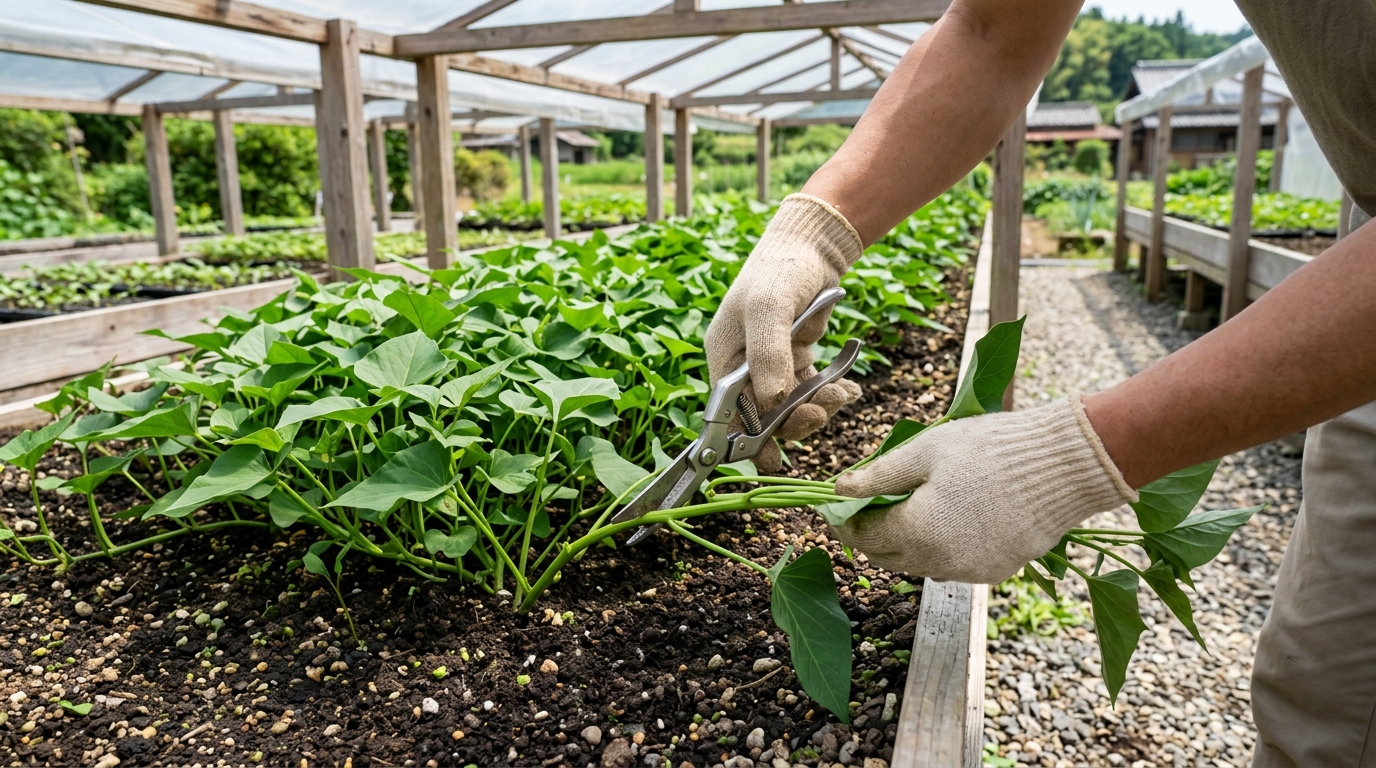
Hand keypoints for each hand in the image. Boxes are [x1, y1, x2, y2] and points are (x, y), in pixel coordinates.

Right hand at [705, 194, 864, 472]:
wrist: (812, 244)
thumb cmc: (780, 271)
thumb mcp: (768, 308)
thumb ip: (768, 354)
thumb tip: (772, 402)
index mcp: (724, 358)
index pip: (729, 412)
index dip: (747, 440)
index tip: (770, 461)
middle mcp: (745, 367)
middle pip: (764, 416)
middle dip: (794, 422)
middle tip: (822, 414)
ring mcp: (772, 366)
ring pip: (792, 408)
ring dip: (818, 409)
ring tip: (841, 395)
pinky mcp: (797, 361)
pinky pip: (812, 391)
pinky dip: (831, 394)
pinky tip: (848, 388)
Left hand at [832, 396, 1137, 583]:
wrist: (1064, 465)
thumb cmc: (991, 449)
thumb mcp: (925, 450)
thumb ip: (879, 475)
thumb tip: (840, 489)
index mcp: (917, 531)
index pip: (865, 536)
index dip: (846, 521)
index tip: (838, 506)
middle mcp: (940, 562)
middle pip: (889, 557)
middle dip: (873, 534)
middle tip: (870, 506)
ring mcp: (971, 571)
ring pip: (921, 565)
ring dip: (907, 543)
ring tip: (909, 508)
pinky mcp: (997, 571)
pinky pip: (954, 566)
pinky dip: (941, 549)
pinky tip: (949, 520)